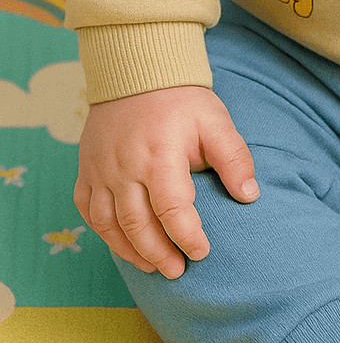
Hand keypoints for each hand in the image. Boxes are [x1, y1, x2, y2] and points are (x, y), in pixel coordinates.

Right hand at [74, 85, 259, 278]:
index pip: (172, 209)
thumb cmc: (181, 100)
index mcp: (160, 155)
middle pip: (137, 224)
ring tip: (153, 267)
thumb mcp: (215, 121)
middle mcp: (124, 167)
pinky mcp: (86, 170)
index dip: (187, 236)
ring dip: (130, 251)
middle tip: (178, 271)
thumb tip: (249, 196)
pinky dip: (104, 233)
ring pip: (109, 224)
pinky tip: (123, 244)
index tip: (202, 252)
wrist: (137, 72)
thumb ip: (234, 158)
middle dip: (158, 254)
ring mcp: (100, 170)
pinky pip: (88, 211)